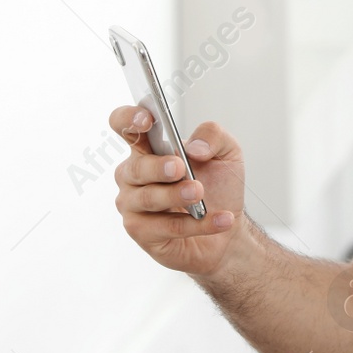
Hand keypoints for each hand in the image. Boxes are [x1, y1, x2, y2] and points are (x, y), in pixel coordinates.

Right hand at [110, 106, 246, 276]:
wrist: (228, 230)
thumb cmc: (219, 187)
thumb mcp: (227, 153)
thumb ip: (214, 137)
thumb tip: (194, 146)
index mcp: (148, 148)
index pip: (123, 125)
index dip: (128, 119)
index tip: (147, 120)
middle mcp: (134, 174)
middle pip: (136, 167)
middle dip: (158, 167)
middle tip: (180, 168)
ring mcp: (133, 204)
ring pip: (148, 198)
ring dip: (176, 196)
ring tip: (199, 193)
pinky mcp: (142, 232)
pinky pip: (166, 227)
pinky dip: (197, 224)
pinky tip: (220, 219)